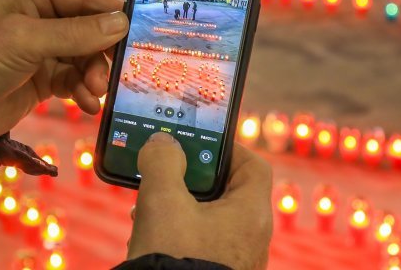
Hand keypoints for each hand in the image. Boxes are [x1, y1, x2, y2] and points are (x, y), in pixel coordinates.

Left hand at [0, 0, 127, 136]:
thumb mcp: (26, 40)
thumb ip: (77, 32)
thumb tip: (121, 23)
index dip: (109, 11)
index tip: (135, 27)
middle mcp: (37, 14)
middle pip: (89, 27)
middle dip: (101, 52)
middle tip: (116, 70)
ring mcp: (41, 45)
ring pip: (85, 55)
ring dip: (94, 74)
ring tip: (96, 92)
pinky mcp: (43, 74)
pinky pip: (75, 77)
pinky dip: (84, 90)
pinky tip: (87, 103)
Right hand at [129, 134, 272, 269]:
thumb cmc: (175, 260)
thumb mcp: (163, 202)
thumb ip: (163, 163)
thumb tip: (163, 143)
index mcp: (251, 213)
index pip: (252, 165)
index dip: (227, 149)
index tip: (199, 144)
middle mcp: (252, 237)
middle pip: (228, 191)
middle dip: (192, 180)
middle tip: (166, 174)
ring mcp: (237, 260)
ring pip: (210, 219)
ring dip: (180, 208)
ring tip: (148, 208)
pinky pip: (202, 244)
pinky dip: (179, 234)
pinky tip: (151, 237)